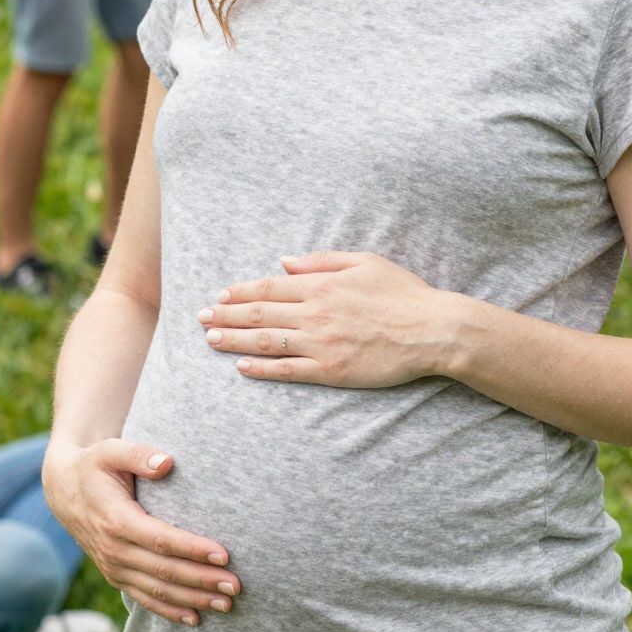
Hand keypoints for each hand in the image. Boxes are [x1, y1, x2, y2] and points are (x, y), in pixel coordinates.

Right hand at [42, 439, 240, 626]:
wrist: (64, 490)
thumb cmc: (95, 466)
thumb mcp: (110, 451)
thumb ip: (139, 455)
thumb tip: (168, 463)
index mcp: (116, 521)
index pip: (161, 540)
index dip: (192, 549)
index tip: (224, 554)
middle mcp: (114, 550)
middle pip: (165, 571)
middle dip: (202, 580)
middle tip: (235, 586)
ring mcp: (113, 567)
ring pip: (158, 591)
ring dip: (193, 600)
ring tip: (226, 605)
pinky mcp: (115, 576)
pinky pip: (144, 599)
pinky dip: (170, 611)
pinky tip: (195, 619)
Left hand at [199, 250, 457, 388]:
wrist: (431, 330)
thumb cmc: (402, 293)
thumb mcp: (365, 261)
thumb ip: (322, 260)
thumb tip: (285, 260)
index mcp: (322, 284)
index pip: (270, 287)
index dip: (241, 292)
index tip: (220, 295)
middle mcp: (315, 313)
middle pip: (260, 313)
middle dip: (226, 315)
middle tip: (201, 318)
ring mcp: (321, 343)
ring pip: (266, 341)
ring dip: (234, 340)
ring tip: (211, 340)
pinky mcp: (330, 371)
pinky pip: (288, 370)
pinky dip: (261, 369)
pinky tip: (242, 369)